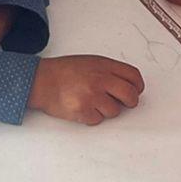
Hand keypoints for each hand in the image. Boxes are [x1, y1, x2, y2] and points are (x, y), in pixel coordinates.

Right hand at [28, 54, 144, 125]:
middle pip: (130, 95)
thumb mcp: (90, 62)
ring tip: (94, 102)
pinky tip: (83, 107)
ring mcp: (93, 96)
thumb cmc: (64, 71)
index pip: (133, 76)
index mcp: (104, 65)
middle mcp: (101, 79)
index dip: (137, 86)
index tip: (136, 90)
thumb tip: (126, 84)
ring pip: (115, 111)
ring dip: (107, 110)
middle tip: (125, 103)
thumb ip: (109, 71)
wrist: (42, 81)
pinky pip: (98, 120)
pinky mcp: (84, 111)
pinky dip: (93, 117)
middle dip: (130, 101)